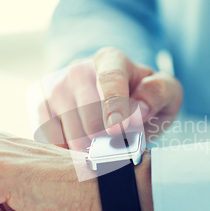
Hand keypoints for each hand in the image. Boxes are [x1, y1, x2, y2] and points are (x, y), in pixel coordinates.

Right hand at [37, 47, 182, 149]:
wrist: (114, 95)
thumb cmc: (143, 95)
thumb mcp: (166, 90)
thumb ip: (159, 93)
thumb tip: (139, 110)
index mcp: (112, 59)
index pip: (110, 78)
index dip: (113, 105)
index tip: (117, 130)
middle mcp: (79, 68)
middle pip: (85, 107)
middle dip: (103, 135)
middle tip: (117, 148)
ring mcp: (57, 86)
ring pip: (65, 123)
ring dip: (85, 145)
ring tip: (102, 151)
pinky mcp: (43, 106)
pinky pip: (47, 132)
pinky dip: (64, 148)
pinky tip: (81, 151)